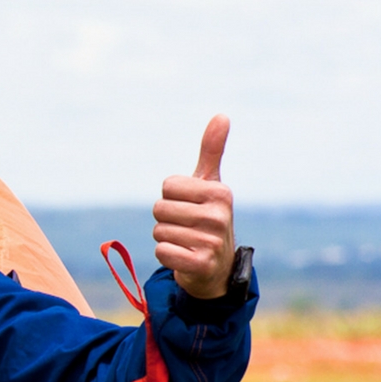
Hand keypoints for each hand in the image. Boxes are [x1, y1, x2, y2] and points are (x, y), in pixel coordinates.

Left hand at [152, 114, 235, 298]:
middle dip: (166, 219)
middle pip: (159, 209)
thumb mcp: (210, 184)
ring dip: (166, 238)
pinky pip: (161, 252)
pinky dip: (166, 255)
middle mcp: (220, 216)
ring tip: (186, 241)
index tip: (188, 206)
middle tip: (186, 227)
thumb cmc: (207, 218)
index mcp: (220, 192)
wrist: (217, 266)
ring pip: (158, 232)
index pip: (167, 186)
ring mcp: (212, 242)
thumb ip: (211, 151)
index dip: (171, 197)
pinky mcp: (202, 264)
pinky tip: (184, 256)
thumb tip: (221, 115)